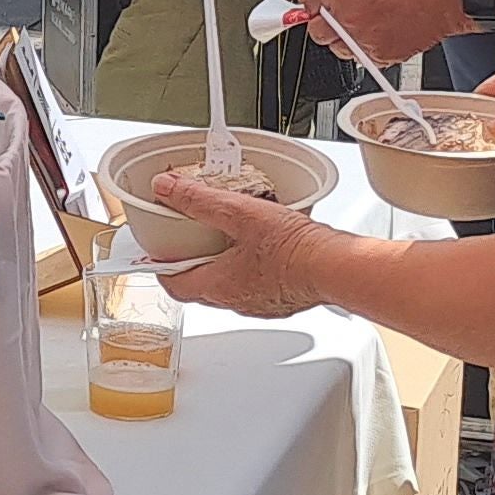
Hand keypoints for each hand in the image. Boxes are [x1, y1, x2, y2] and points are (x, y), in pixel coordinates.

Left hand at [150, 170, 327, 318]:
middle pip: (200, 287)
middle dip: (192, 264)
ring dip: (223, 267)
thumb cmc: (294, 248)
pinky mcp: (282, 301)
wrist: (337, 268)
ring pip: (229, 288)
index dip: (162, 269)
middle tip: (190, 242)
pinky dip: (251, 272)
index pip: (174, 286)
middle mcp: (236, 301)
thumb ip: (200, 200)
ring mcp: (260, 305)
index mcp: (218, 285)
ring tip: (228, 241)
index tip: (158, 255)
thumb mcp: (240, 213)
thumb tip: (166, 189)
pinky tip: (263, 252)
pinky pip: (256, 289)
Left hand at [282, 0, 468, 68]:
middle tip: (344, 14)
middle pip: (316, 29)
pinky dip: (369, 49)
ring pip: (337, 47)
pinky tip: (384, 31)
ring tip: (369, 22)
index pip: (306, 0)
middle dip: (327, 22)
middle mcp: (344, 15)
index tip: (325, 2)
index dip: (318, 0)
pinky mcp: (378, 56)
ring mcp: (360, 39)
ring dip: (346, 38)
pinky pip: (362, 58)